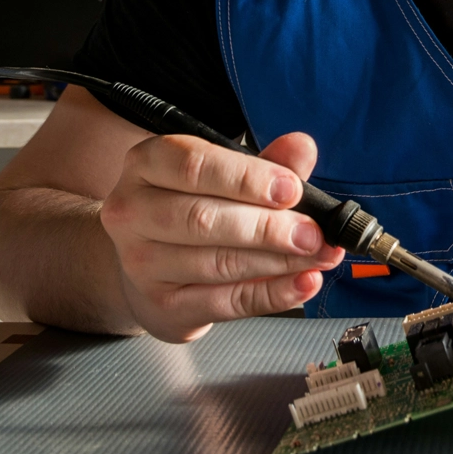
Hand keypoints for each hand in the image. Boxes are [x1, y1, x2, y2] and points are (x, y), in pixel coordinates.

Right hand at [100, 131, 344, 342]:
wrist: (154, 261)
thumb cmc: (196, 204)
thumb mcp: (228, 174)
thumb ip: (268, 162)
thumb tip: (302, 147)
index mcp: (148, 163)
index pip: (194, 166)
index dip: (246, 179)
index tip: (291, 189)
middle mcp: (133, 211)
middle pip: (203, 218)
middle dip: (268, 227)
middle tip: (313, 233)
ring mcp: (140, 263)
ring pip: (217, 263)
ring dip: (279, 261)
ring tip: (319, 255)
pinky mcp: (160, 305)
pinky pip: (224, 302)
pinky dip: (271, 293)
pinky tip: (303, 282)